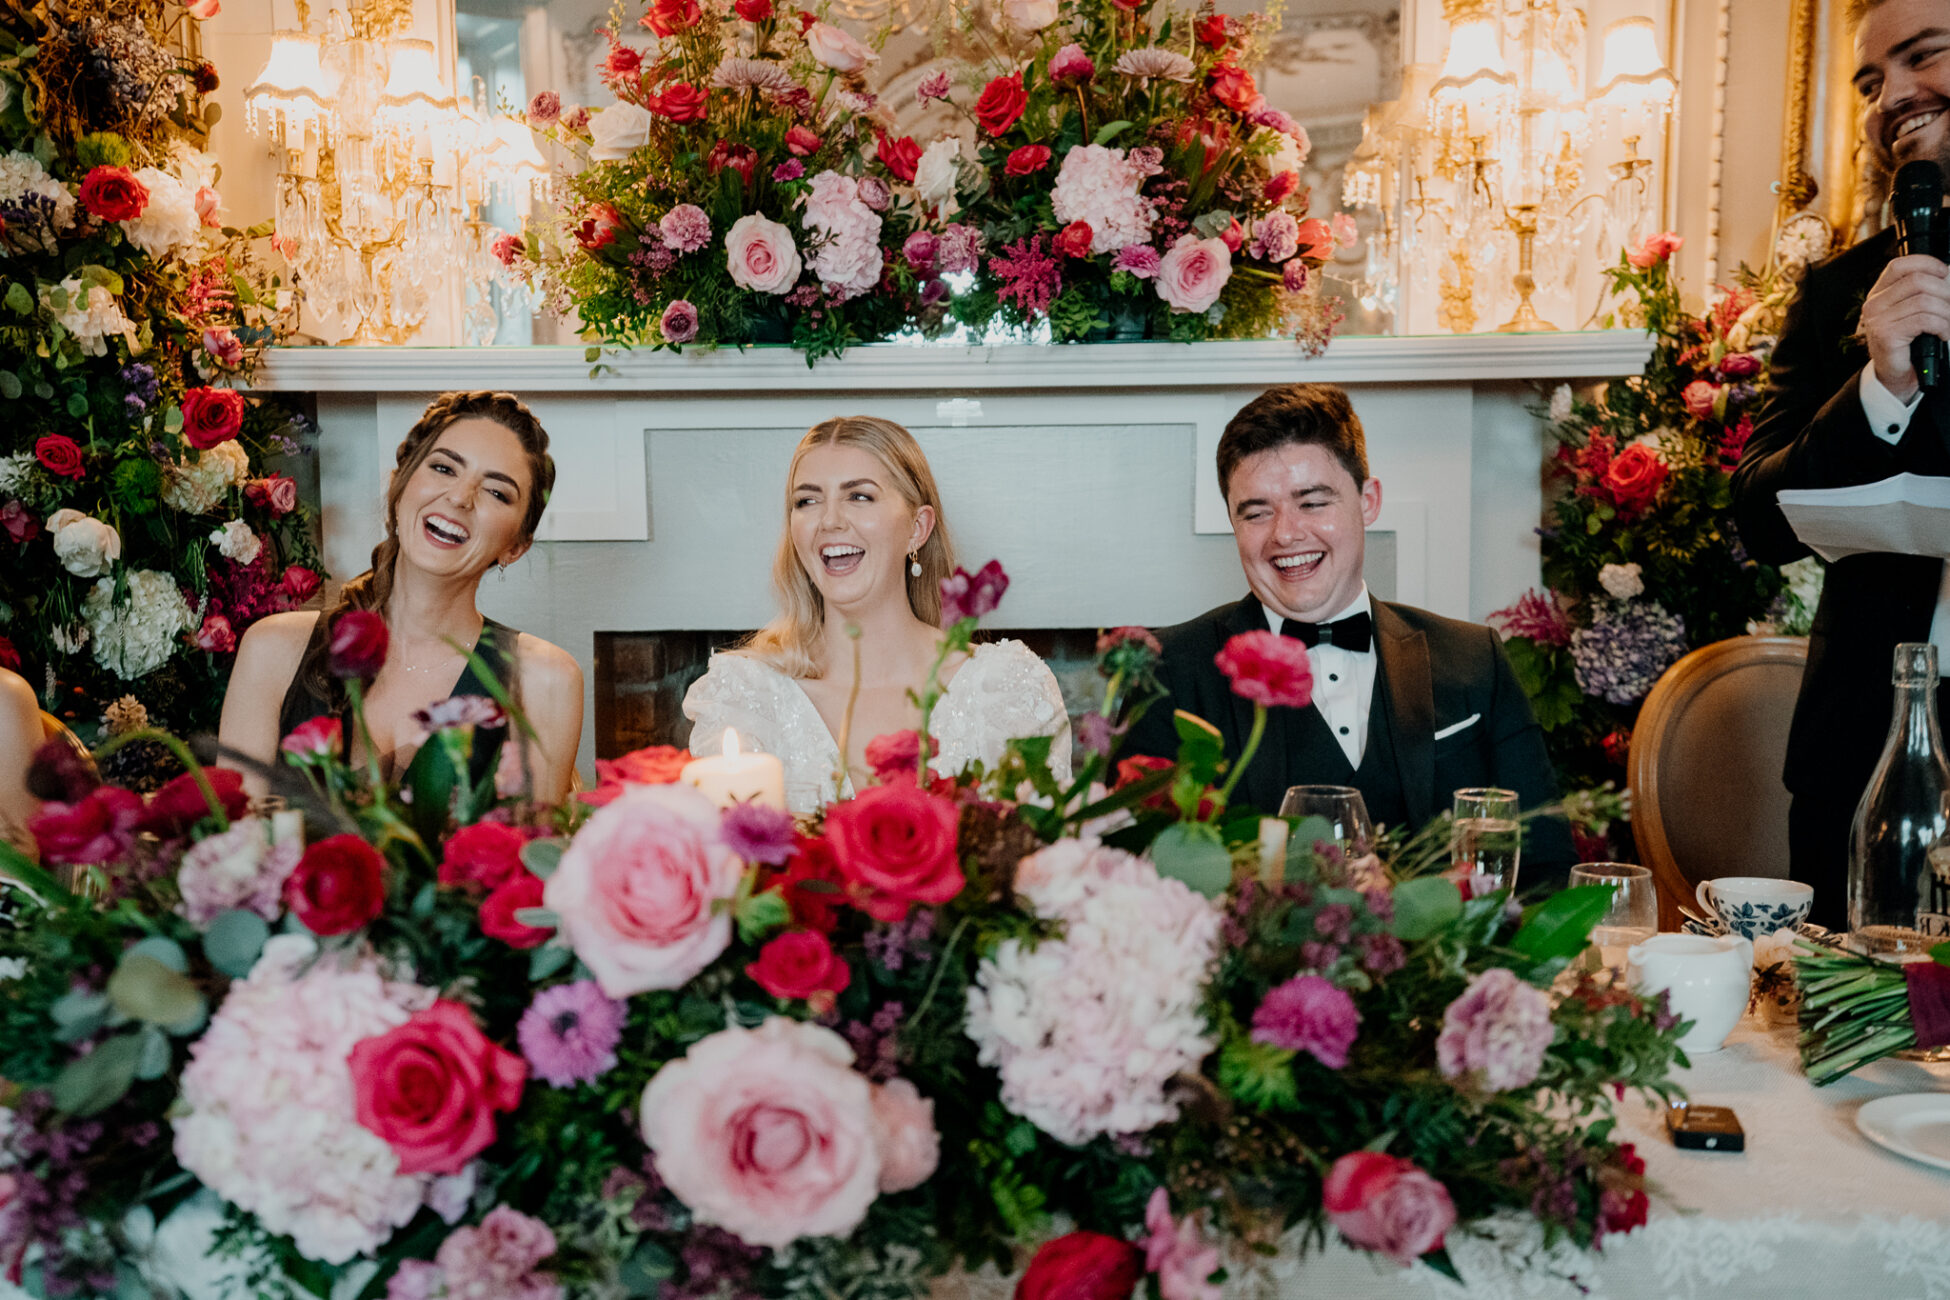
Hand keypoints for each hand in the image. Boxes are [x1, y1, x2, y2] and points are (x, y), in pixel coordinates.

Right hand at [1863, 253, 1949, 400]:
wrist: (1896, 375)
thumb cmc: (1909, 343)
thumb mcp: (1915, 312)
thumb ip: (1924, 293)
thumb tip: (1948, 275)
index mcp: (1879, 294)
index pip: (1900, 265)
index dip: (1927, 264)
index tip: (1945, 273)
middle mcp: (1874, 305)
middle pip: (1917, 281)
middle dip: (1944, 291)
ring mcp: (1878, 320)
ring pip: (1924, 301)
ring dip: (1946, 313)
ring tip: (1949, 324)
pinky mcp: (1887, 335)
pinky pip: (1924, 320)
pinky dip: (1942, 326)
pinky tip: (1943, 334)